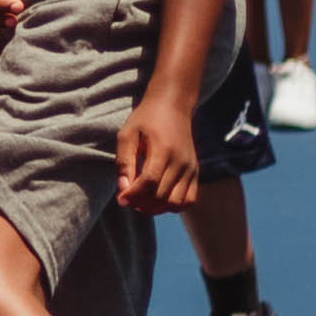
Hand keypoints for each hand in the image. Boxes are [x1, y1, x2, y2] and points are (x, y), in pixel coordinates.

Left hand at [115, 94, 202, 212]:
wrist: (173, 106)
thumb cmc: (146, 119)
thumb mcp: (127, 134)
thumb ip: (124, 162)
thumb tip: (123, 189)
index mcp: (163, 149)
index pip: (150, 182)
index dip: (133, 195)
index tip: (121, 199)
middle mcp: (181, 161)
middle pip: (161, 195)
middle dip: (140, 203)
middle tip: (128, 199)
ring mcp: (190, 168)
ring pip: (175, 202)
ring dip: (156, 208)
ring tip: (142, 202)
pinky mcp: (195, 172)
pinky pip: (189, 200)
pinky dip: (173, 206)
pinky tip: (159, 200)